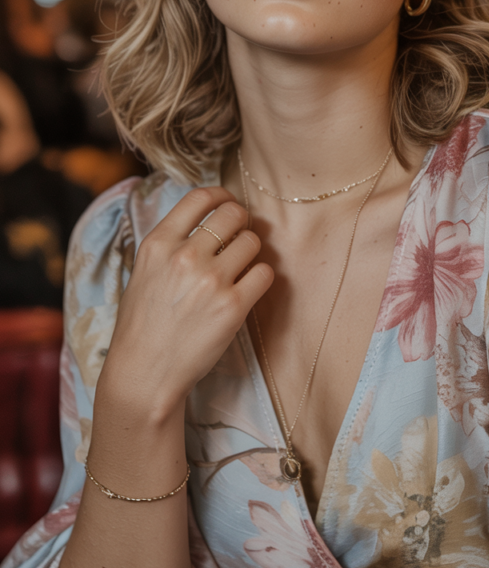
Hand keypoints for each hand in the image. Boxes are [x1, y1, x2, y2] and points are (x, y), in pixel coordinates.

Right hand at [99, 187, 272, 416]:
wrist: (145, 371)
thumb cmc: (144, 323)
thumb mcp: (144, 271)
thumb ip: (171, 243)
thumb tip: (205, 220)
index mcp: (158, 243)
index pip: (200, 197)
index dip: (221, 196)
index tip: (227, 203)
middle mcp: (185, 256)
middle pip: (233, 213)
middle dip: (241, 222)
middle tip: (239, 237)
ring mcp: (211, 281)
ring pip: (253, 242)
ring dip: (251, 252)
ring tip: (240, 268)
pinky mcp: (233, 306)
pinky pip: (265, 273)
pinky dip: (261, 277)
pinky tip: (248, 288)